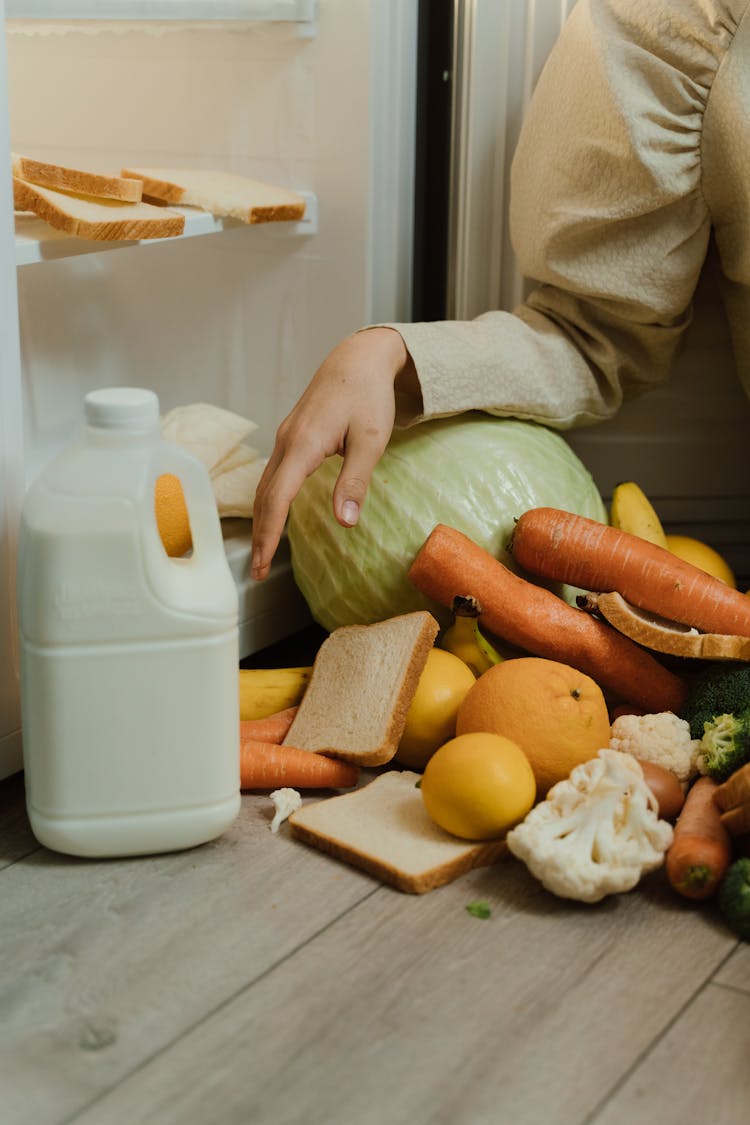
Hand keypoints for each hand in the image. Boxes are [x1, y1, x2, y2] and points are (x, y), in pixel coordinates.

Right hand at [251, 327, 416, 580]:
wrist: (358, 359)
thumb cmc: (368, 396)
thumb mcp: (371, 440)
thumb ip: (355, 481)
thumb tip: (345, 522)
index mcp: (302, 445)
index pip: (277, 498)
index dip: (270, 533)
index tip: (265, 562)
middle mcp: (286, 442)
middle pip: (264, 496)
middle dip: (260, 535)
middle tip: (258, 570)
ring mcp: (285, 438)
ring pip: (265, 485)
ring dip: (262, 519)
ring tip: (263, 550)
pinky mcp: (291, 436)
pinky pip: (272, 474)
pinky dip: (268, 501)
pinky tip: (273, 514)